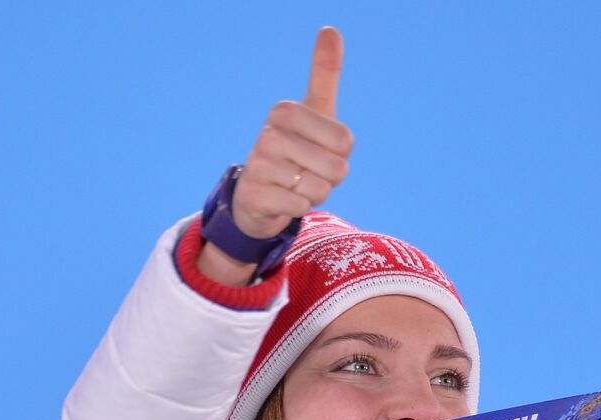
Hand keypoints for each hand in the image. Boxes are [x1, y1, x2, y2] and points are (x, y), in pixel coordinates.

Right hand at [199, 27, 352, 280]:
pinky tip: (283, 199)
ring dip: (315, 194)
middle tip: (308, 172)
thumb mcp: (314, 112)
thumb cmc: (296, 150)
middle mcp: (269, 134)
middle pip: (337, 167)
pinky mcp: (255, 195)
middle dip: (331, 178)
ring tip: (295, 185)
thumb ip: (323, 73)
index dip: (341, 154)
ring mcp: (259, 165)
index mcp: (286, 111)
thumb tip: (330, 29)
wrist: (259, 195)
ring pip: (320, 189)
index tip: (320, 150)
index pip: (345, 140)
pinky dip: (298, 208)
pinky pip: (300, 206)